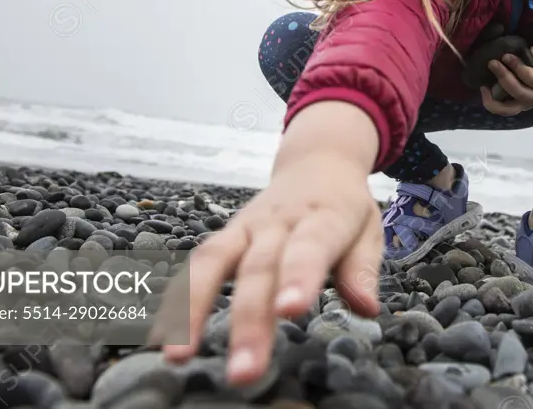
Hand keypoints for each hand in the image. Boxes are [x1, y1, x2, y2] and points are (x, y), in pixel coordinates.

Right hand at [154, 152, 382, 384]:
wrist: (318, 161)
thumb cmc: (344, 206)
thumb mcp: (368, 228)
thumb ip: (362, 267)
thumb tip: (367, 308)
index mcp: (322, 217)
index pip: (309, 247)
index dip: (298, 277)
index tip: (289, 310)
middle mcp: (278, 222)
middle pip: (259, 269)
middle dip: (248, 321)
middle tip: (243, 371)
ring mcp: (246, 227)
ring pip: (214, 262)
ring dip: (194, 310)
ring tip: (179, 355)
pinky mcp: (225, 236)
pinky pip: (197, 265)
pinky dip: (178, 300)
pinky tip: (163, 339)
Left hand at [480, 43, 532, 115]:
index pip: (532, 78)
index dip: (518, 67)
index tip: (506, 56)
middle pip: (518, 92)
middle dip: (504, 77)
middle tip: (492, 63)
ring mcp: (524, 104)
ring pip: (508, 108)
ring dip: (494, 98)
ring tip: (483, 86)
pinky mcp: (514, 106)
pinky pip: (501, 110)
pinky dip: (491, 104)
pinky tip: (484, 89)